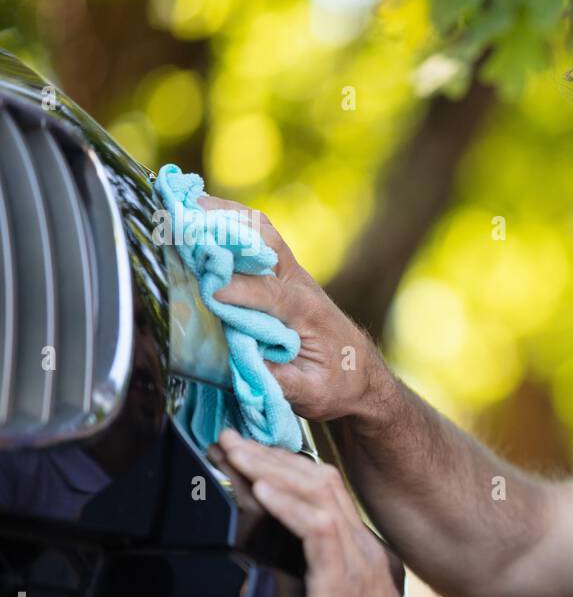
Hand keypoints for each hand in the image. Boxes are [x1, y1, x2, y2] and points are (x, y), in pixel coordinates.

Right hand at [201, 196, 386, 421]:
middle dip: (229, 233)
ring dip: (226, 216)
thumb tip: (239, 365)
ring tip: (186, 202)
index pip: (274, 295)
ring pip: (261, 233)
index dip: (244, 292)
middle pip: (267, 245)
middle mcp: (299, 286)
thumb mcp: (311, 393)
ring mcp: (290, 275)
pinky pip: (256, 238)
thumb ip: (277, 379)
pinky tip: (198, 210)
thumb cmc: (336, 384)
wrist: (362, 374)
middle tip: (187, 221)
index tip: (214, 292)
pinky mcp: (280, 275)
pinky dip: (228, 221)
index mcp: (309, 314)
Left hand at [217, 428, 429, 596]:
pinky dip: (287, 504)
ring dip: (270, 467)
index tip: (251, 453)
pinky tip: (261, 488)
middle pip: (321, 478)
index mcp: (365, 550)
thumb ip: (326, 579)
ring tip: (234, 448)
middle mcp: (365, 545)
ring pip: (316, 493)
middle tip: (231, 435)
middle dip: (272, 454)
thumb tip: (293, 567)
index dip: (286, 466)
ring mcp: (358, 559)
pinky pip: (316, 529)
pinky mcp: (345, 579)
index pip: (326, 491)